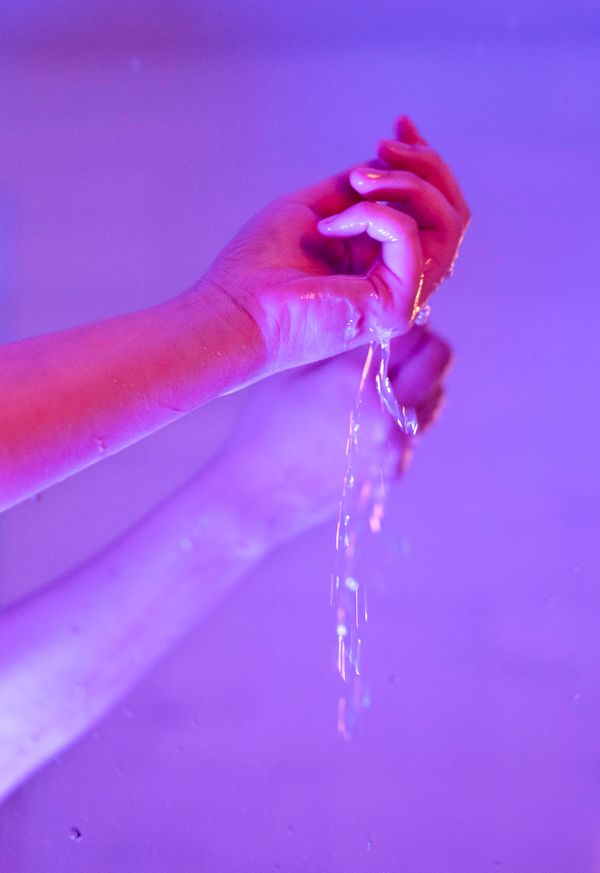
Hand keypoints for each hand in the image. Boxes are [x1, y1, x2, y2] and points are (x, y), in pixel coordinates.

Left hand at [200, 116, 468, 378]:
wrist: (234, 310)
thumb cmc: (259, 267)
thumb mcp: (314, 207)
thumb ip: (357, 189)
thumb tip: (387, 160)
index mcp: (383, 263)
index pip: (432, 212)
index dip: (425, 161)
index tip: (400, 124)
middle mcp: (400, 281)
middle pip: (451, 216)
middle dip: (425, 166)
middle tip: (382, 147)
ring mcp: (402, 298)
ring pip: (445, 226)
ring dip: (404, 185)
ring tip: (357, 182)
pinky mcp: (394, 308)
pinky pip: (410, 239)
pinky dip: (375, 214)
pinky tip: (333, 224)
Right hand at [216, 327, 451, 540]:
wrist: (256, 497)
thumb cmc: (264, 429)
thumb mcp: (291, 368)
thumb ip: (338, 337)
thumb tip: (375, 311)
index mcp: (356, 378)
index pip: (410, 328)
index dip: (400, 316)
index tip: (386, 317)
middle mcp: (386, 412)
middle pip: (439, 357)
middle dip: (420, 344)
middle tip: (394, 345)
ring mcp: (395, 445)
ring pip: (436, 392)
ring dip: (418, 379)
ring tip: (379, 383)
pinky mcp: (395, 469)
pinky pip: (418, 427)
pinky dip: (406, 413)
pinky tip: (370, 416)